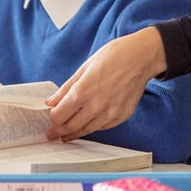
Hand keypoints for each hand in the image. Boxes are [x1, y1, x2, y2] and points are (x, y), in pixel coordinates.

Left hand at [45, 27, 166, 140]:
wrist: (141, 57)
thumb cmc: (114, 56)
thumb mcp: (84, 68)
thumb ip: (67, 88)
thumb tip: (52, 101)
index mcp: (82, 92)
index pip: (59, 116)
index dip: (52, 120)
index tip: (49, 120)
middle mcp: (95, 106)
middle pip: (70, 127)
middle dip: (59, 131)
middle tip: (53, 133)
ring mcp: (110, 114)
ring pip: (86, 130)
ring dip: (74, 132)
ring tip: (66, 134)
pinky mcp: (121, 116)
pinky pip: (101, 127)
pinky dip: (92, 127)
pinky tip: (87, 124)